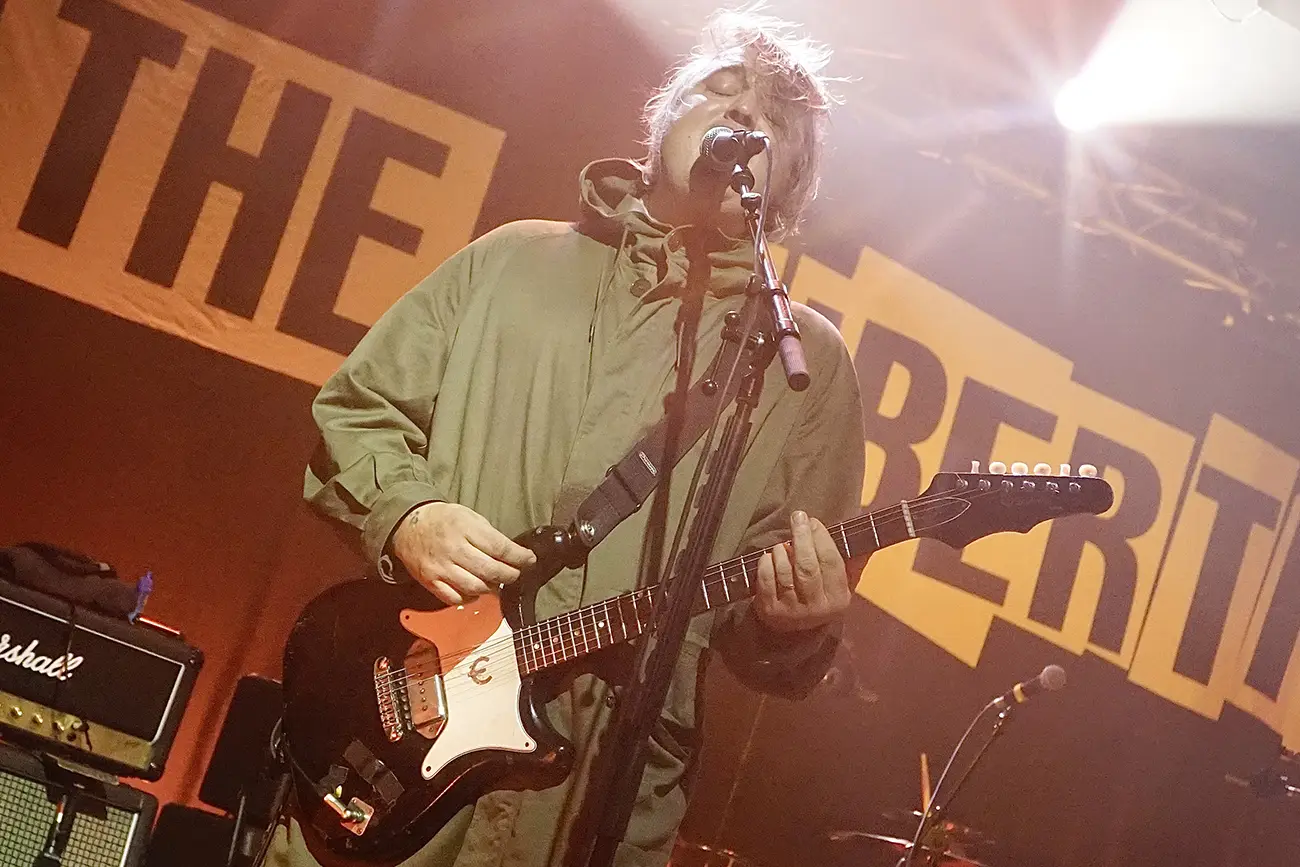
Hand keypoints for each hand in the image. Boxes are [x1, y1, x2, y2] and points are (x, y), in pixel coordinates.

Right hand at [390, 502, 535, 604]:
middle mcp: (453, 549)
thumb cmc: (444, 520)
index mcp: (465, 528)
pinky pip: (455, 598)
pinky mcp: (430, 581)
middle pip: (490, 570)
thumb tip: (511, 554)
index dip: (519, 557)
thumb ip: (488, 534)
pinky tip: (475, 591)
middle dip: (510, 575)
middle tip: (516, 574)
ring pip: (475, 587)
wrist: (407, 525)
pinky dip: (469, 598)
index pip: (500, 547)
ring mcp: (440, 567)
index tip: (530, 560)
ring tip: (497, 584)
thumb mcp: (469, 516)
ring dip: (491, 588)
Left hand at [754, 510, 851, 632]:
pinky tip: (769, 556)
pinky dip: (766, 562)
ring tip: (783, 544)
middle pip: (807, 566)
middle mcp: (817, 609)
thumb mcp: (843, 583)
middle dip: (802, 537)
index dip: (821, 538)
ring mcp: (791, 612)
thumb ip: (855, 560)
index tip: (814, 521)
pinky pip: (765, 579)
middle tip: (798, 517)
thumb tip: (869, 534)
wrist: (795, 632)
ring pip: (785, 571)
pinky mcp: (769, 611)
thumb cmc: (821, 595)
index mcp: (838, 599)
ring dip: (782, 551)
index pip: (831, 562)